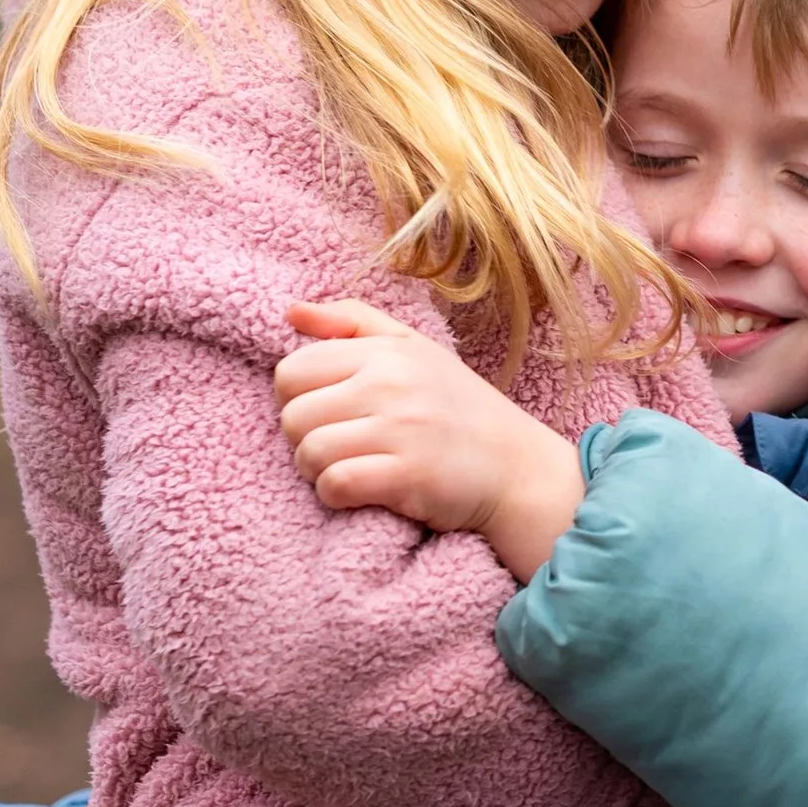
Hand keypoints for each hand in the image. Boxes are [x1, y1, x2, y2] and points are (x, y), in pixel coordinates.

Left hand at [277, 300, 584, 580]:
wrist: (517, 467)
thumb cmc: (458, 408)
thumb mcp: (414, 348)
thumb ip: (353, 322)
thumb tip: (291, 311)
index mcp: (387, 351)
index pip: (292, 371)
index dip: (300, 399)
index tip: (332, 412)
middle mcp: (391, 384)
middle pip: (293, 416)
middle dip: (306, 438)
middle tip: (344, 445)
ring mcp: (400, 429)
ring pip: (308, 452)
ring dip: (319, 470)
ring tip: (354, 466)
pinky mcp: (408, 475)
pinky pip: (335, 484)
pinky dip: (338, 495)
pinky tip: (363, 491)